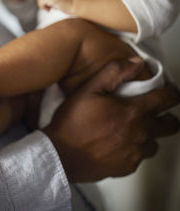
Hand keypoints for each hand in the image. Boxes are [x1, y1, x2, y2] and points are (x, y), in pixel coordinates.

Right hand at [44, 59, 179, 182]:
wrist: (60, 154)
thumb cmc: (72, 123)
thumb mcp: (87, 90)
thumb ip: (113, 72)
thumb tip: (136, 63)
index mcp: (132, 111)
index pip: (166, 100)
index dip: (171, 94)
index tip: (168, 93)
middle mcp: (139, 133)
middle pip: (169, 125)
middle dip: (166, 117)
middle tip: (154, 114)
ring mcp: (134, 152)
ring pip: (154, 143)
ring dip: (148, 135)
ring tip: (131, 130)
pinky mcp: (127, 167)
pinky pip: (139, 157)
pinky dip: (133, 150)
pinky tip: (117, 144)